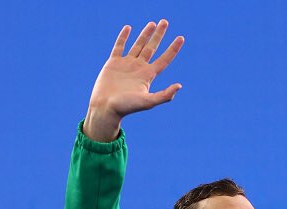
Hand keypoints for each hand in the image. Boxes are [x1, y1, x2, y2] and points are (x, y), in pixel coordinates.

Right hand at [84, 20, 183, 141]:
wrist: (106, 108)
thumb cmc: (127, 107)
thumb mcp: (148, 102)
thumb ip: (164, 95)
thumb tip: (179, 85)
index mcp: (148, 76)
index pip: (164, 59)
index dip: (173, 49)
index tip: (181, 38)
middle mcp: (139, 68)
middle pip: (152, 48)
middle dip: (159, 35)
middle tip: (165, 22)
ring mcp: (126, 65)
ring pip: (138, 45)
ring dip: (145, 34)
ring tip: (153, 23)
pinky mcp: (113, 63)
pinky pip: (119, 46)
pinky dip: (123, 37)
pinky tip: (129, 28)